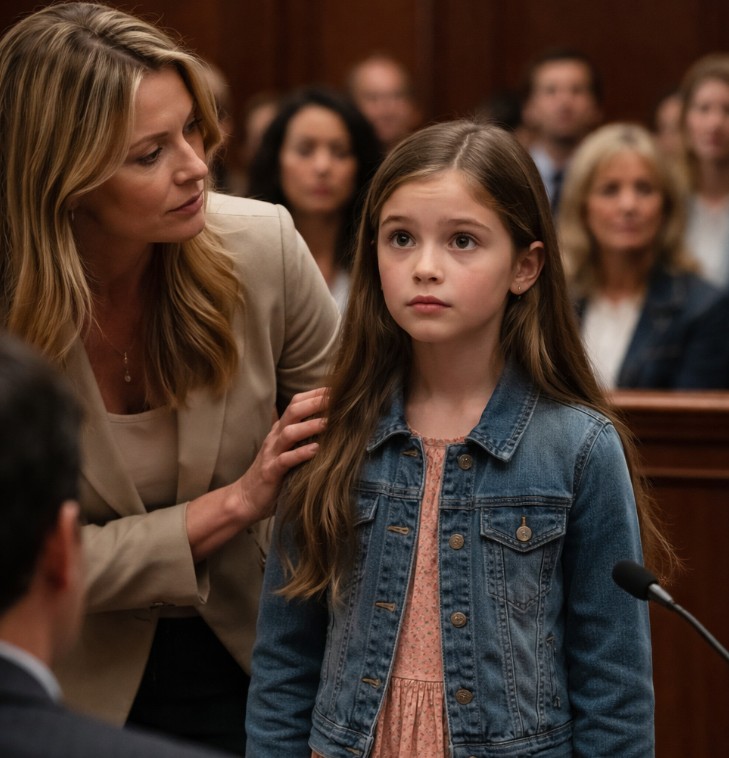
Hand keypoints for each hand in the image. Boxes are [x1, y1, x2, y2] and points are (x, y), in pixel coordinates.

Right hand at [236, 387, 327, 522]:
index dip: (315, 394)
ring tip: (330, 423)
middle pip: (293, 411)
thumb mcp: (287, 451)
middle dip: (315, 403)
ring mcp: (271, 454)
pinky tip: (316, 450)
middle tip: (337, 399)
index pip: (296, 403)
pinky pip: (285, 460)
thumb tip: (328, 426)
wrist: (245, 499)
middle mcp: (275, 437)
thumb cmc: (272, 474)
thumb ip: (302, 437)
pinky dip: (301, 454)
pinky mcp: (270, 472)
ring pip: (289, 433)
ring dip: (310, 426)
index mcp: (280, 430)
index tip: (336, 389)